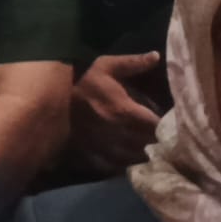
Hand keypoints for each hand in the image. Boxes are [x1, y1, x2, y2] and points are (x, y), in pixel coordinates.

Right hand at [70, 51, 162, 173]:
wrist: (50, 100)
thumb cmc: (81, 81)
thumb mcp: (105, 66)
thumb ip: (132, 63)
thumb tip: (156, 55)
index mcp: (125, 111)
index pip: (157, 125)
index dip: (166, 125)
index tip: (170, 121)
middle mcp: (119, 133)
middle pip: (149, 144)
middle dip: (157, 139)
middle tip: (161, 134)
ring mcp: (106, 147)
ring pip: (136, 157)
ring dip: (143, 152)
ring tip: (147, 147)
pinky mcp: (94, 155)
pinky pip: (117, 166)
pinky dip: (126, 163)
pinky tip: (128, 157)